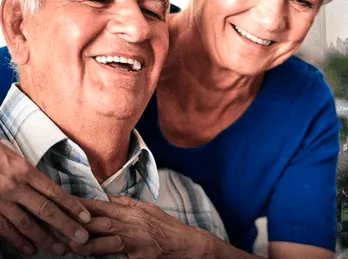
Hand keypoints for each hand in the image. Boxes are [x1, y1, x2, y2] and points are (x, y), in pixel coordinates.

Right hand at [0, 141, 90, 255]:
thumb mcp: (17, 160)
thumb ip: (34, 176)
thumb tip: (55, 193)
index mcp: (25, 171)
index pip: (54, 192)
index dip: (72, 206)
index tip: (86, 218)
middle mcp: (15, 187)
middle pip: (45, 210)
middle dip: (65, 225)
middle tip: (81, 237)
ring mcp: (0, 201)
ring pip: (26, 223)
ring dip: (45, 238)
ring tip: (60, 249)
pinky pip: (4, 229)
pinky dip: (18, 241)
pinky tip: (30, 249)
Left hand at [71, 195, 210, 258]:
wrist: (188, 244)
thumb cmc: (167, 228)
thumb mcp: (148, 210)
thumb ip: (127, 203)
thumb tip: (108, 196)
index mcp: (132, 211)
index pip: (101, 205)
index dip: (81, 205)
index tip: (62, 203)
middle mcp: (133, 223)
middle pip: (102, 219)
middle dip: (80, 221)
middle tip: (59, 223)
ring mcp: (138, 239)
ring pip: (110, 238)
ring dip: (90, 241)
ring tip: (73, 245)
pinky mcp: (142, 255)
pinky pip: (123, 256)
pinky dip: (109, 256)